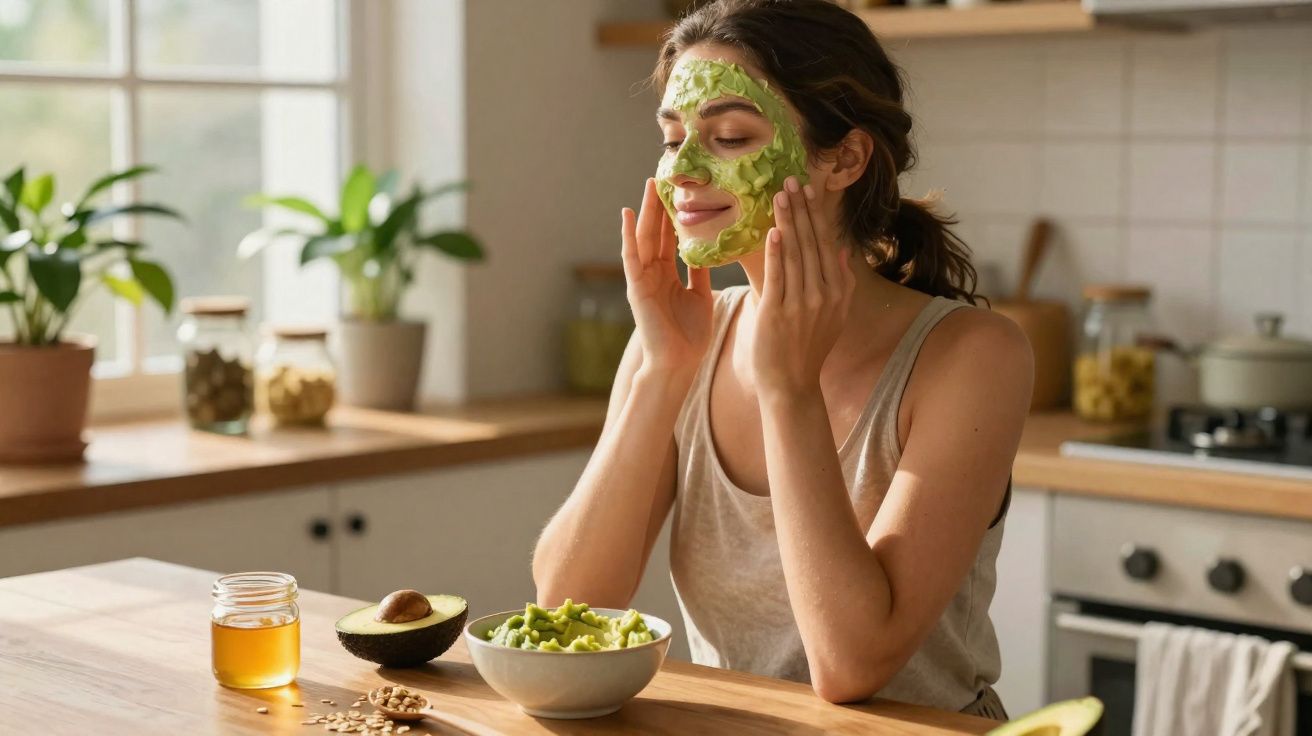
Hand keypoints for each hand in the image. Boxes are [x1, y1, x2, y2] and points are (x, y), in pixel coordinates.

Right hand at [621, 178, 713, 382]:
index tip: (682, 190)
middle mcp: (653, 273)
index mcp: (668, 275)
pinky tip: (626, 214)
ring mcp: (642, 279)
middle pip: (656, 232)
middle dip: (659, 205)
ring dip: (644, 211)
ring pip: (643, 238)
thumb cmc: (690, 336)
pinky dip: (627, 235)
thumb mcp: (700, 296)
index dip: (674, 214)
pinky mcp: (635, 287)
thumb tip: (710, 251)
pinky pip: (630, 256)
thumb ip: (701, 273)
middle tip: (664, 177)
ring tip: (648, 185)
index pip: (670, 237)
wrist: (678, 363)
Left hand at [751, 176, 854, 396]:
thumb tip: (841, 250)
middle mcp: (822, 295)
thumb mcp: (834, 316)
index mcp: (836, 292)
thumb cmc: (808, 349)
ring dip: (788, 221)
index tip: (808, 190)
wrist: (791, 384)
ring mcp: (801, 304)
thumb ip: (840, 282)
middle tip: (791, 180)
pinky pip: (778, 277)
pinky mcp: (778, 313)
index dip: (815, 215)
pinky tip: (774, 231)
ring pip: (795, 254)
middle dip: (801, 209)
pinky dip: (777, 253)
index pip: (825, 244)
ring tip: (779, 195)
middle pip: (811, 243)